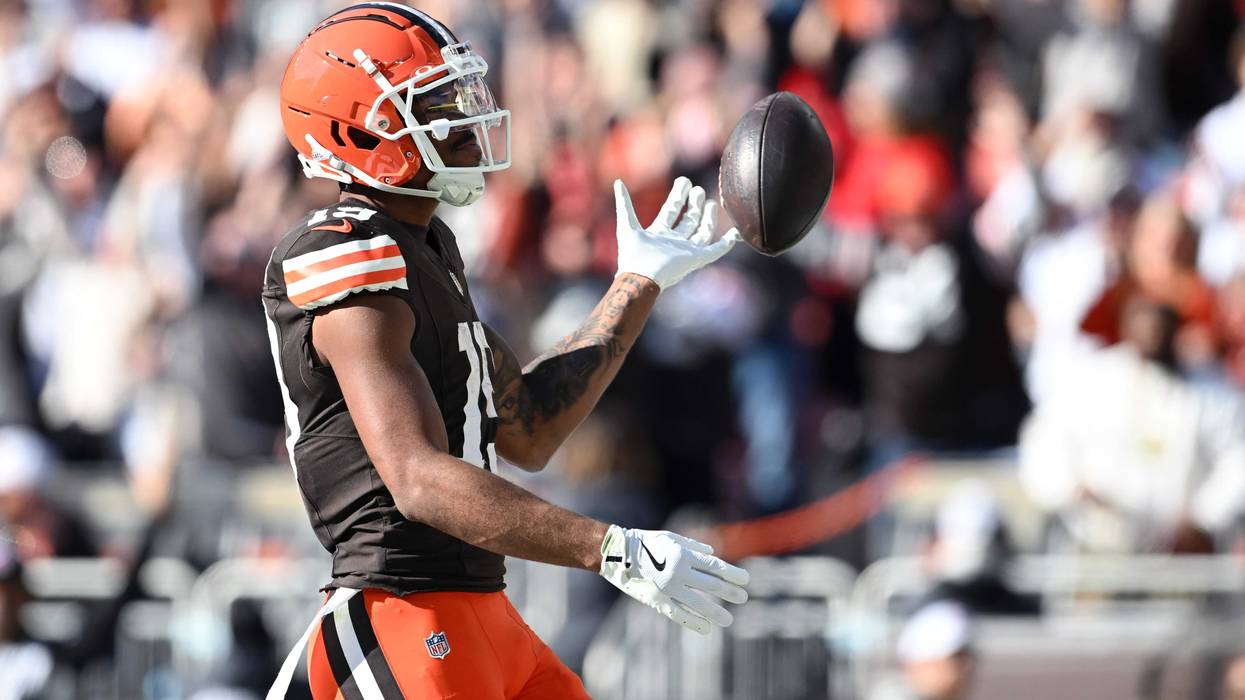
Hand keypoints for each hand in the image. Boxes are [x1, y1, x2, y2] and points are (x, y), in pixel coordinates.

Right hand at [599, 524, 749, 633]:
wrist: (616, 554)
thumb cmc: (645, 543)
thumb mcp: (670, 537)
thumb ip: (693, 545)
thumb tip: (713, 554)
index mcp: (684, 554)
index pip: (715, 567)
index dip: (732, 574)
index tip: (746, 580)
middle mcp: (679, 571)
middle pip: (711, 585)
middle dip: (730, 592)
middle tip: (743, 599)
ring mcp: (668, 588)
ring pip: (698, 603)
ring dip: (715, 612)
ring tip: (728, 620)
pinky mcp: (657, 600)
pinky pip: (679, 613)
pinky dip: (693, 622)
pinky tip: (706, 628)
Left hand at [614, 177, 740, 289]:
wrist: (641, 276)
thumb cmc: (633, 254)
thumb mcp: (626, 224)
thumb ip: (623, 203)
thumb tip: (617, 182)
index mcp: (659, 233)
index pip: (671, 211)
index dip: (678, 196)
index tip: (684, 181)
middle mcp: (674, 242)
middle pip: (687, 220)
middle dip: (693, 204)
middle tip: (698, 189)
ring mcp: (686, 251)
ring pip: (701, 232)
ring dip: (707, 218)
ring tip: (712, 202)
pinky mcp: (696, 259)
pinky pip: (714, 251)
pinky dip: (726, 243)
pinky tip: (734, 233)